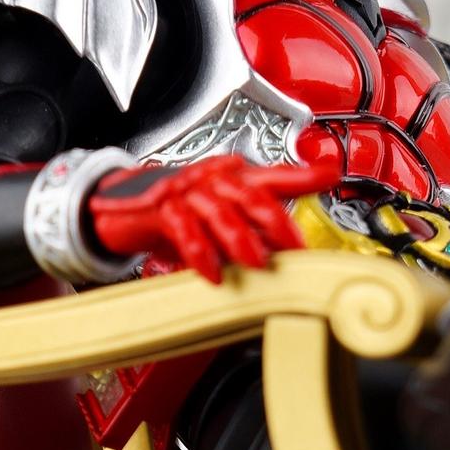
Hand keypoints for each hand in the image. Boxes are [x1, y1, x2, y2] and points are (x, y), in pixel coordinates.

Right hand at [88, 154, 335, 283]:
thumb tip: (286, 251)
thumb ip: (252, 230)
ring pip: (219, 212)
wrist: (119, 205)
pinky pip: (184, 231)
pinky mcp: (161, 209)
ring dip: (240, 240)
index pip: (273, 176)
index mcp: (232, 178)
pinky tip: (212, 274)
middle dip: (276, 221)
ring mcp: (186, 191)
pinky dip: (199, 254)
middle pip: (251, 194)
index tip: (329, 176)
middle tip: (294, 246)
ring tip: (256, 263)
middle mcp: (213, 178)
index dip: (302, 175)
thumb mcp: (218, 219)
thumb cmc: (177, 210)